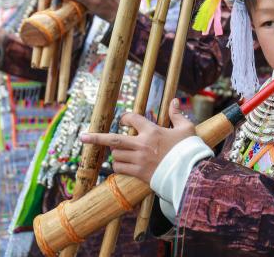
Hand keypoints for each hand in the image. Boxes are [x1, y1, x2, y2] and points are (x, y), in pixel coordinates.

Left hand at [80, 99, 195, 183]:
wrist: (190, 172)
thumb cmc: (189, 149)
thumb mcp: (186, 128)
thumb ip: (177, 115)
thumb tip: (174, 101)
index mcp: (152, 131)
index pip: (132, 119)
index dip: (125, 117)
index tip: (123, 119)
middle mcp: (142, 144)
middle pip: (113, 139)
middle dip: (96, 137)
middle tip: (83, 137)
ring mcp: (139, 160)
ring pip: (116, 155)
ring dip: (116, 153)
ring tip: (122, 152)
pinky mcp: (139, 173)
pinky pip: (120, 168)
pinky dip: (119, 166)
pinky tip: (123, 164)